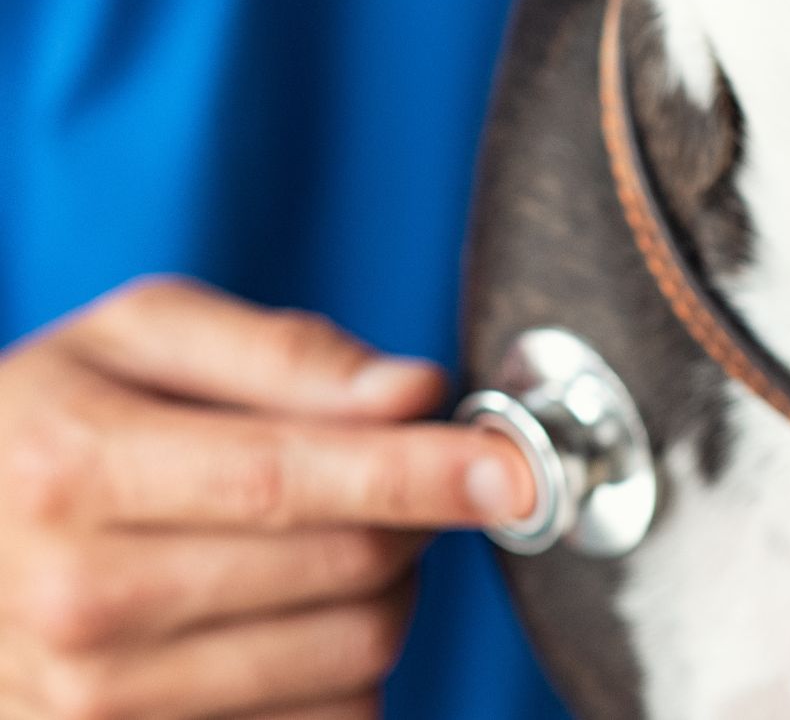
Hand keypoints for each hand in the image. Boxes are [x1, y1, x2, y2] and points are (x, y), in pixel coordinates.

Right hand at [0, 277, 532, 719]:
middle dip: (414, 516)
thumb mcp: (136, 336)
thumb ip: (281, 353)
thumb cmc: (47, 419)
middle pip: (341, 572)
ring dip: (389, 593)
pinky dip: (348, 667)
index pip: (290, 480)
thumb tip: (412, 392)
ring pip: (351, 659)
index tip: (513, 467)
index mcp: (77, 471)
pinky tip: (299, 615)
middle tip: (404, 477)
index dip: (421, 474)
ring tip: (337, 540)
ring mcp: (95, 706)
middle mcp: (81, 603)